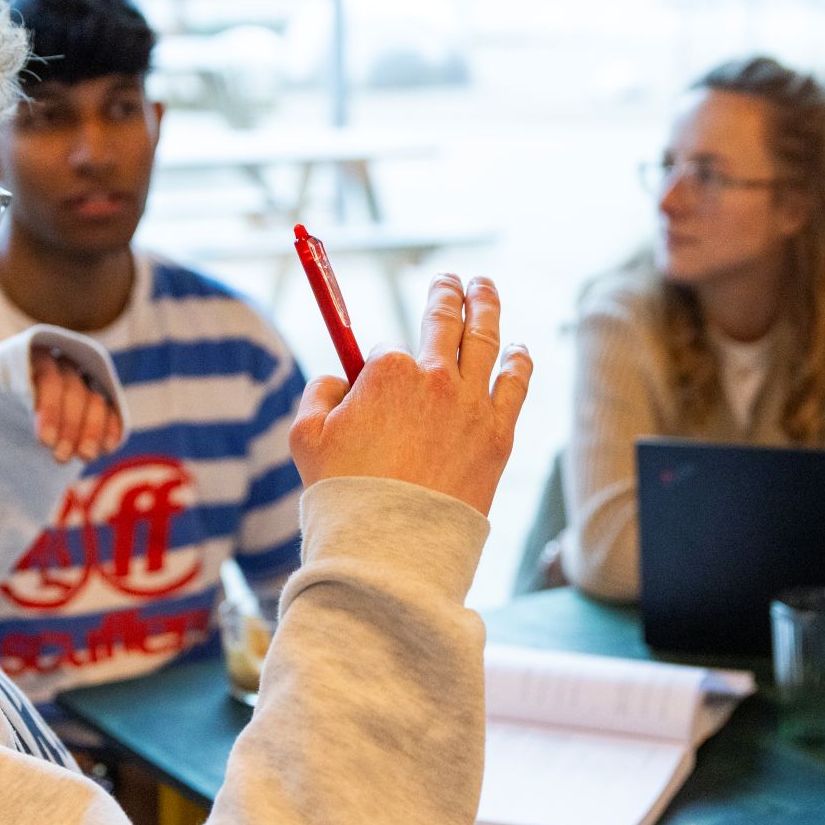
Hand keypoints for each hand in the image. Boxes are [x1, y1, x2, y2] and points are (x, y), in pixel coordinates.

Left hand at [30, 346, 123, 463]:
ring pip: (95, 399)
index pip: (46, 377)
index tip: (44, 442)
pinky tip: (107, 448)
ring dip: (91, 431)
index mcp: (26, 355)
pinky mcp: (94, 398)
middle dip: (71, 426)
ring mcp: (79, 378)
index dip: (49, 409)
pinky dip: (111, 426)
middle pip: (73, 389)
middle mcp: (57, 361)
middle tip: (60, 459)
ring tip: (84, 459)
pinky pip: (110, 408)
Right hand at [290, 274, 532, 514]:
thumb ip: (319, 394)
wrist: (393, 545)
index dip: (377, 369)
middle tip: (450, 279)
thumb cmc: (344, 494)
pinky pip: (515, 384)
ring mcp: (472, 403)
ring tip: (485, 287)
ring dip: (486, 305)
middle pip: (444, 321)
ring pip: (485, 339)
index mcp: (388, 371)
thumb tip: (340, 379)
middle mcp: (435, 377)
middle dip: (447, 293)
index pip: (386, 352)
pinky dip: (518, 360)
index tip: (375, 383)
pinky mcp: (498, 433)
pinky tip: (518, 349)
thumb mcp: (305, 436)